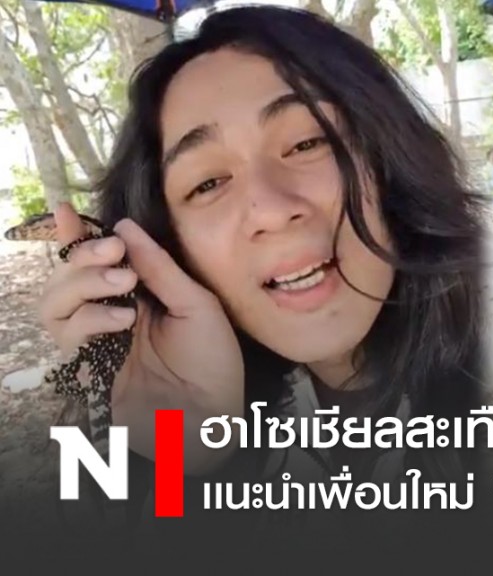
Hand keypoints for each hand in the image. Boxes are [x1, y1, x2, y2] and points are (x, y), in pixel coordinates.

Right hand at [38, 202, 243, 474]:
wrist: (214, 416)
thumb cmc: (213, 362)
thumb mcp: (197, 304)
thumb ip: (160, 268)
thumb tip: (125, 227)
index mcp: (134, 296)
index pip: (94, 261)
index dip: (75, 237)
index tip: (67, 211)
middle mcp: (107, 315)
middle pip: (66, 277)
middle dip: (84, 255)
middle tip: (116, 252)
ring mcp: (93, 343)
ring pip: (55, 303)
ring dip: (83, 283)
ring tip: (121, 282)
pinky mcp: (86, 369)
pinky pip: (67, 336)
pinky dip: (89, 318)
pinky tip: (122, 318)